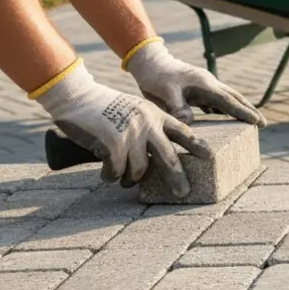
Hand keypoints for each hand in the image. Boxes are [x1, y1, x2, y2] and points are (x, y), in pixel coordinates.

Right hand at [33, 60, 210, 196]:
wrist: (77, 96)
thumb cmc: (105, 107)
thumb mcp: (135, 110)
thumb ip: (149, 127)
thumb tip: (159, 158)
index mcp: (156, 115)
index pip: (183, 132)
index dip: (197, 145)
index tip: (211, 156)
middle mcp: (148, 124)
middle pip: (169, 157)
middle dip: (177, 177)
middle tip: (183, 193)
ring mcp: (131, 134)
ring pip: (140, 169)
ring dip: (130, 178)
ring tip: (124, 180)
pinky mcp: (113, 143)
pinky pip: (116, 171)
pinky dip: (110, 176)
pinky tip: (106, 174)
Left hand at [123, 38, 265, 127]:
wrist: (149, 63)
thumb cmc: (156, 77)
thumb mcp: (164, 92)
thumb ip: (177, 107)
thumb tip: (189, 123)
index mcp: (204, 84)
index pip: (228, 100)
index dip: (243, 112)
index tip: (257, 121)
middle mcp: (209, 84)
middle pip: (234, 98)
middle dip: (249, 110)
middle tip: (263, 123)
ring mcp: (204, 87)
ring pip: (227, 99)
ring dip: (239, 109)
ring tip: (251, 121)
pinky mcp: (197, 91)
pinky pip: (215, 101)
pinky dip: (224, 109)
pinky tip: (226, 117)